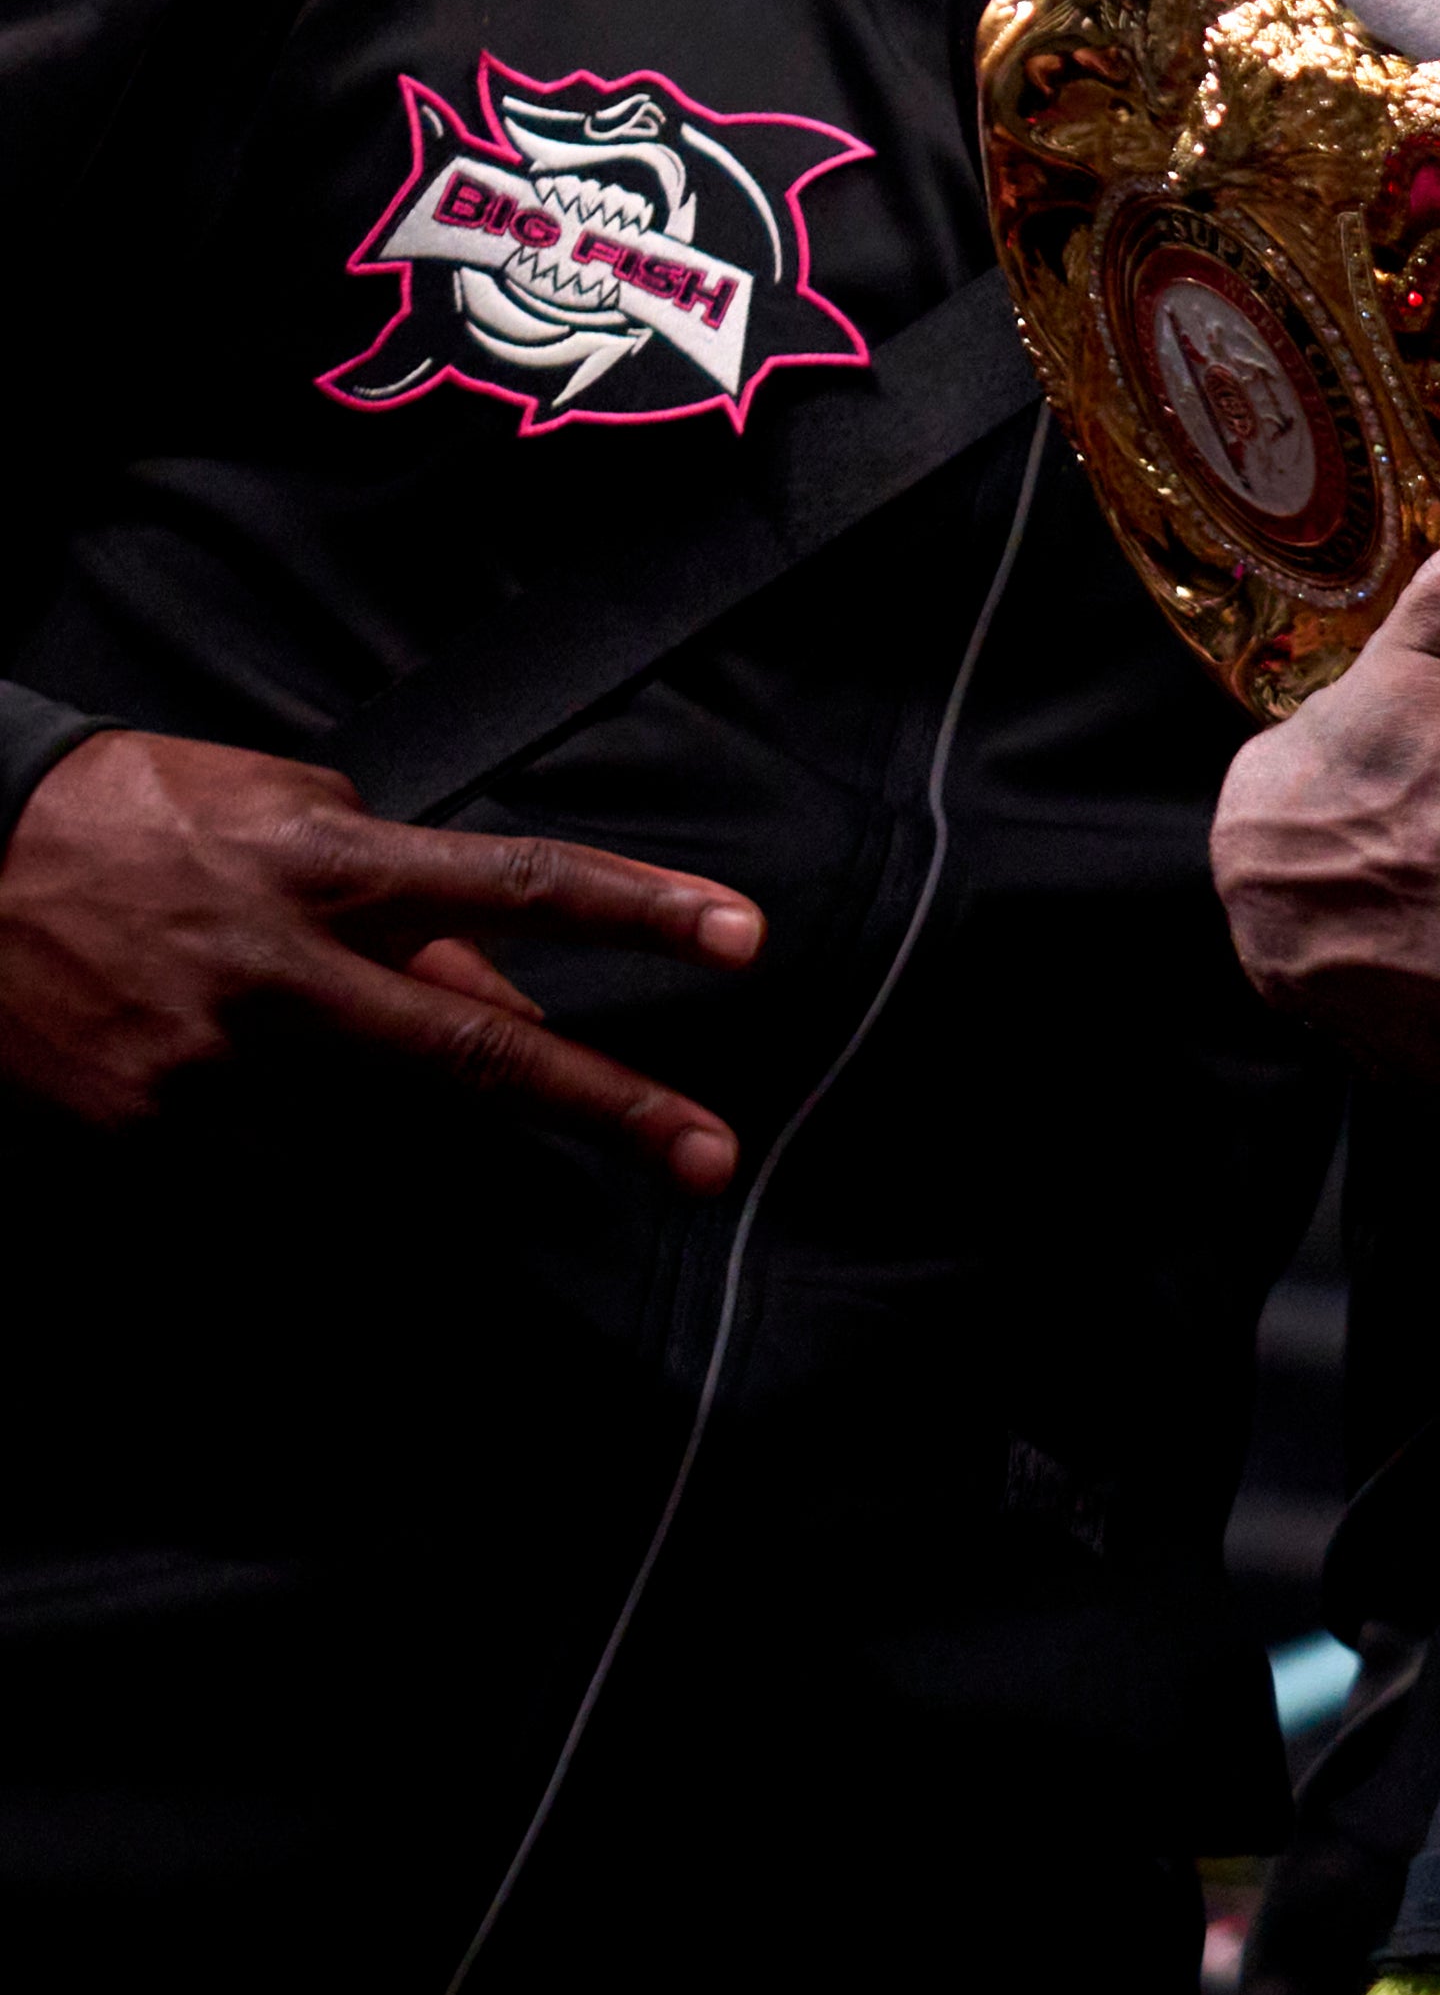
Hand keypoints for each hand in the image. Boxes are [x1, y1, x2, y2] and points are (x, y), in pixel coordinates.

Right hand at [0, 730, 766, 1182]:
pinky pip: (271, 1178)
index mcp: (331, 863)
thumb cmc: (141, 820)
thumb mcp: (290, 814)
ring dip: (438, 1154)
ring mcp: (210, 1063)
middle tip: (708, 1156)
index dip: (641, 909)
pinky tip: (328, 1174)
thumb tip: (509, 990)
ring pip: (379, 1135)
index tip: (744, 937)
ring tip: (459, 1166)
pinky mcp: (142, 1133)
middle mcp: (285, 968)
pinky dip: (321, 1180)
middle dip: (606, 1107)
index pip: (522, 880)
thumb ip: (408, 901)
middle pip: (476, 1048)